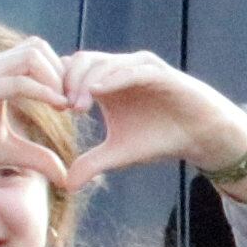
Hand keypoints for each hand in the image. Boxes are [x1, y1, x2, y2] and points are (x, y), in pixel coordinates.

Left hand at [59, 47, 246, 195]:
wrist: (199, 136)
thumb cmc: (160, 138)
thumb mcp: (120, 153)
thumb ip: (93, 163)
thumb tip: (67, 185)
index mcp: (105, 83)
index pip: (71, 72)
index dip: (56, 86)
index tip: (47, 110)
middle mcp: (119, 69)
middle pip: (81, 61)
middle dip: (67, 82)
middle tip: (60, 108)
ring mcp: (137, 67)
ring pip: (104, 62)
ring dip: (86, 81)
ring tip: (76, 105)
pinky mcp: (157, 71)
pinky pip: (131, 69)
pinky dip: (113, 76)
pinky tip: (98, 91)